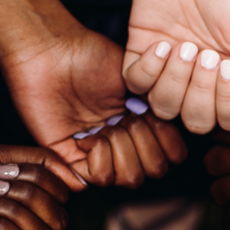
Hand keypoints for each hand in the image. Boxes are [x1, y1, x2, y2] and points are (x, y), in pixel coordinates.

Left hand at [0, 22, 187, 186]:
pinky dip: (99, 158)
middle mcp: (122, 141)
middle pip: (153, 171)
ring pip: (129, 179)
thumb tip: (178, 141)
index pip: (171, 155)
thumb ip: (160, 107)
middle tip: (126, 120)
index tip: (152, 116)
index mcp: (141, 123)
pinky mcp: (68, 157)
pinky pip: (97, 178)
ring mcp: (97, 151)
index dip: (169, 142)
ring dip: (123, 152)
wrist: (51, 51)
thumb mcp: (140, 78)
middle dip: (146, 145)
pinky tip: (86, 136)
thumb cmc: (92, 56)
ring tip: (105, 128)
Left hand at [122, 0, 229, 131]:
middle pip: (195, 120)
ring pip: (164, 107)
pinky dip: (148, 71)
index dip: (227, 105)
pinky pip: (135, 84)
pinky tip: (163, 43)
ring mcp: (170, 67)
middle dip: (200, 93)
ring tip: (185, 47)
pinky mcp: (141, 49)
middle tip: (207, 55)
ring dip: (174, 82)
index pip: (228, 122)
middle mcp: (202, 79)